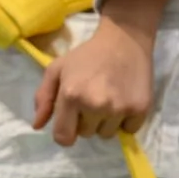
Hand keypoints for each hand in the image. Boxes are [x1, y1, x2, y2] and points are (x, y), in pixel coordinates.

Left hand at [31, 0, 167, 146]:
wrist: (125, 39)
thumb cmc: (87, 55)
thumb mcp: (57, 69)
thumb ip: (43, 98)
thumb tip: (38, 125)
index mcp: (72, 96)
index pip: (63, 137)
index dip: (65, 131)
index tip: (71, 121)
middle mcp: (96, 105)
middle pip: (86, 134)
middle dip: (87, 121)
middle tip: (93, 99)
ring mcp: (120, 108)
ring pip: (107, 134)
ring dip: (106, 122)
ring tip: (110, 99)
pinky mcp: (141, 108)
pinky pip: (129, 130)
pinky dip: (126, 121)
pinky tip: (124, 101)